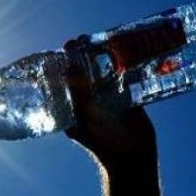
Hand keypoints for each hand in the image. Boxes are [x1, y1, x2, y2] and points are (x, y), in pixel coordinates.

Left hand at [64, 39, 157, 171]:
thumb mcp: (86, 117)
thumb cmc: (103, 141)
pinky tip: (124, 52)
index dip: (64, 63)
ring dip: (102, 58)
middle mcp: (88, 102)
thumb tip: (69, 69)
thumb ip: (78, 94)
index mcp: (72, 108)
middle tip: (82, 39)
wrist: (131, 156)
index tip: (64, 47)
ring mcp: (106, 100)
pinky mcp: (125, 99)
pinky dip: (123, 66)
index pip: (64, 81)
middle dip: (82, 57)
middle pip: (83, 73)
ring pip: (103, 74)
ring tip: (101, 40)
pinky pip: (123, 79)